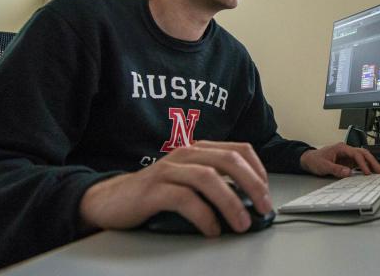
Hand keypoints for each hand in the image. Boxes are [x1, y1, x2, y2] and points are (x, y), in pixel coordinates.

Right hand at [79, 141, 271, 236]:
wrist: (112, 200)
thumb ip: (217, 186)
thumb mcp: (191, 182)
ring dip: (231, 202)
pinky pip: (185, 199)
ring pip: (209, 179)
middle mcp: (186, 154)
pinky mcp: (153, 190)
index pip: (240, 150)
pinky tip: (211, 230)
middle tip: (263, 208)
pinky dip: (204, 215)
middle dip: (252, 185)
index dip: (259, 171)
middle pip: (229, 161)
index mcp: (200, 149)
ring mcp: (169, 170)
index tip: (267, 193)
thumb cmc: (156, 193)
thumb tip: (250, 204)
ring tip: (241, 224)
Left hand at [300, 142, 379, 177]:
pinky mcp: (347, 161)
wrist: (308, 160)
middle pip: (362, 153)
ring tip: (378, 171)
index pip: (356, 154)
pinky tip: (370, 172)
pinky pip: (358, 162)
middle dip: (372, 161)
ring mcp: (347, 155)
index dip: (362, 163)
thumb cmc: (315, 160)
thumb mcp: (324, 166)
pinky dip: (365, 167)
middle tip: (379, 170)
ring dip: (370, 163)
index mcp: (341, 148)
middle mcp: (346, 150)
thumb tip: (348, 172)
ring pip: (362, 157)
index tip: (367, 172)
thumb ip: (336, 169)